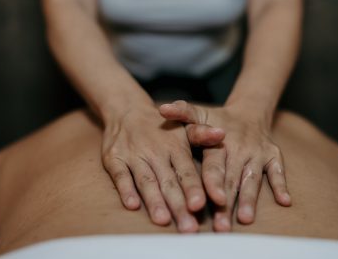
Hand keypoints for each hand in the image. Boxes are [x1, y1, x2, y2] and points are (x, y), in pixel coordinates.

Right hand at [101, 104, 223, 232]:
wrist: (128, 111)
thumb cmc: (163, 128)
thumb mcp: (183, 127)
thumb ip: (202, 136)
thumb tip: (222, 134)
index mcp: (175, 147)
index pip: (186, 171)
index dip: (193, 188)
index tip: (200, 205)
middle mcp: (156, 152)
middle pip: (168, 182)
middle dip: (178, 205)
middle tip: (187, 227)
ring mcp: (134, 156)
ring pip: (146, 181)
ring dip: (154, 201)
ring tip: (163, 220)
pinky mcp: (115, 159)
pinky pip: (120, 176)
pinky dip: (126, 190)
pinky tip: (132, 205)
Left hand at [159, 100, 290, 231]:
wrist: (248, 112)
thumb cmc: (217, 119)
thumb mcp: (199, 113)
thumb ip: (182, 114)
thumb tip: (162, 109)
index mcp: (219, 143)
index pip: (215, 165)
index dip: (214, 182)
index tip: (213, 199)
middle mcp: (240, 149)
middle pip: (232, 178)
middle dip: (227, 203)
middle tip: (221, 226)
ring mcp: (258, 153)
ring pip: (253, 180)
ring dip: (249, 200)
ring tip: (245, 219)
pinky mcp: (273, 157)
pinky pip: (278, 171)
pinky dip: (281, 185)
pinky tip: (284, 201)